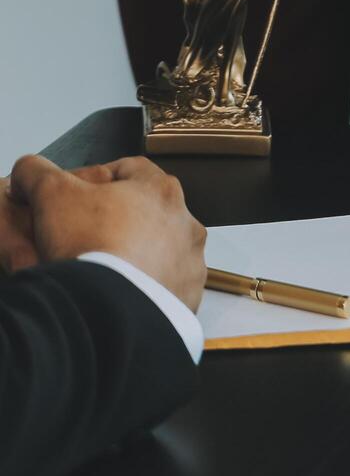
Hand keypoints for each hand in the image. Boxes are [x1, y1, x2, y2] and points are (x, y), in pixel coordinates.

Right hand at [6, 156, 207, 311]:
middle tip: (87, 233)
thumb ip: (39, 173)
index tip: (78, 193)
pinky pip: (166, 283)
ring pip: (161, 248)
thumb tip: (32, 171)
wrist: (108, 306)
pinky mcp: (187, 294)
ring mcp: (190, 260)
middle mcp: (186, 222)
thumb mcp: (51, 194)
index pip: (131, 169)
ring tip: (104, 264)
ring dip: (137, 252)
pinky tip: (120, 288)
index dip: (99, 178)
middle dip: (119, 218)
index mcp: (162, 190)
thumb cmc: (87, 244)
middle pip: (148, 210)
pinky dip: (146, 284)